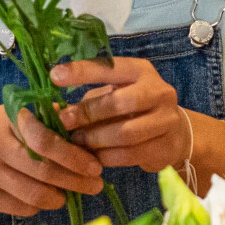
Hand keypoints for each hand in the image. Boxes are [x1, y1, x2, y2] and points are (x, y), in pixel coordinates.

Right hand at [0, 107, 103, 215]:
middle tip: (96, 185)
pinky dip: (38, 206)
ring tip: (70, 194)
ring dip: (59, 197)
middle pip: (44, 171)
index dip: (74, 155)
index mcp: (6, 123)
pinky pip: (20, 207)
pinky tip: (44, 199)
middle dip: (77, 181)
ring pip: (34, 194)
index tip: (95, 165)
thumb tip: (77, 120)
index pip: (46, 140)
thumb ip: (39, 119)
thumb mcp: (5, 116)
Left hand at [55, 58, 188, 172]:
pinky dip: (106, 157)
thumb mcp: (113, 95)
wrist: (175, 132)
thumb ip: (86, 101)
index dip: (82, 71)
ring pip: (124, 133)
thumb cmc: (133, 109)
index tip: (55, 76)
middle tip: (65, 122)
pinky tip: (94, 157)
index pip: (110, 67)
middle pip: (118, 103)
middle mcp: (159, 91)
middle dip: (87, 114)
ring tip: (78, 142)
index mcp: (141, 71)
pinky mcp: (166, 146)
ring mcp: (166, 120)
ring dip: (96, 140)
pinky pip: (130, 155)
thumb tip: (50, 110)